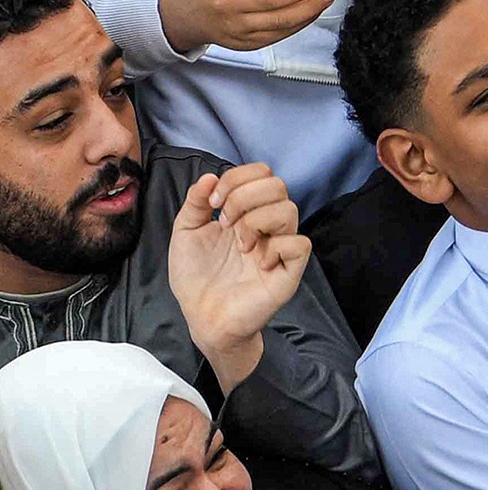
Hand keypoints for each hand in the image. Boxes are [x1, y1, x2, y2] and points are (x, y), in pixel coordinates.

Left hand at [167, 165, 308, 390]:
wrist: (202, 315)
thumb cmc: (195, 277)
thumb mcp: (186, 231)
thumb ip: (196, 201)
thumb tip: (209, 177)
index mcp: (244, 212)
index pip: (260, 174)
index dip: (237, 178)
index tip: (214, 203)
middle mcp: (265, 226)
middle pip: (277, 185)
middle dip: (244, 197)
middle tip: (226, 222)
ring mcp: (278, 247)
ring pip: (289, 209)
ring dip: (256, 221)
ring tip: (240, 245)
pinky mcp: (289, 271)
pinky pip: (299, 244)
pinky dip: (276, 248)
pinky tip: (258, 263)